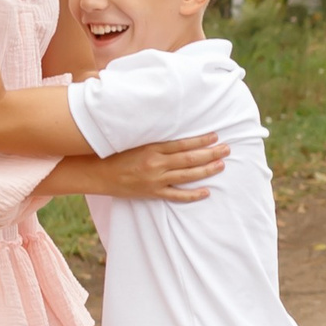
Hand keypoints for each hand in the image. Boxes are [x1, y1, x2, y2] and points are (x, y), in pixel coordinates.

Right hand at [88, 134, 228, 201]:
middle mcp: (156, 164)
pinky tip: (206, 192)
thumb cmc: (117, 153)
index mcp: (152, 147)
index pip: (182, 143)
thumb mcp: (136, 140)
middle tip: (227, 149)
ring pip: (187, 176)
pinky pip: (176, 195)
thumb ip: (155, 138)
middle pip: (189, 159)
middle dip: (210, 154)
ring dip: (206, 170)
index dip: (201, 140)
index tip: (215, 136)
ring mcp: (155, 180)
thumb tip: (175, 129)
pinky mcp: (152, 193)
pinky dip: (192, 195)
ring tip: (221, 165)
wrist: (98, 173)